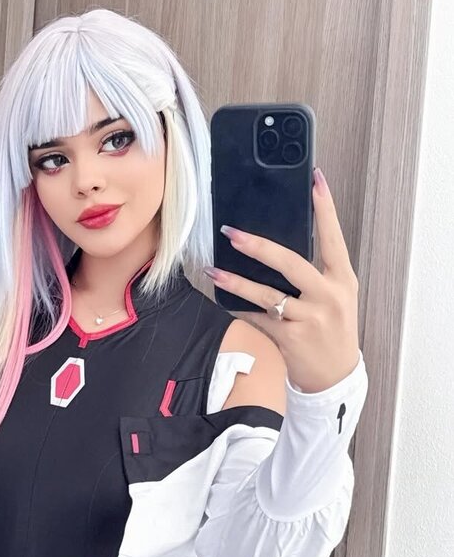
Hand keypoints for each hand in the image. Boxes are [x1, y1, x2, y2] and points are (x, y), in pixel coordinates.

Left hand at [204, 167, 360, 392]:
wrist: (336, 375)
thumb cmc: (333, 331)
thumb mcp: (336, 297)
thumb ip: (317, 273)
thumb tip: (279, 249)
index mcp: (342, 279)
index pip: (333, 238)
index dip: (325, 208)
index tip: (316, 180)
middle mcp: (328, 296)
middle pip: (290, 263)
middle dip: (258, 246)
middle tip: (233, 233)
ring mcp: (309, 318)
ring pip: (266, 294)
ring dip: (236, 281)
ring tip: (214, 269)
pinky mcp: (290, 338)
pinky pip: (257, 318)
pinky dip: (239, 308)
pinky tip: (223, 299)